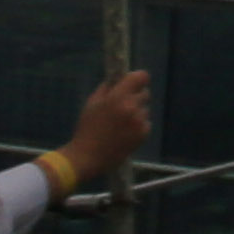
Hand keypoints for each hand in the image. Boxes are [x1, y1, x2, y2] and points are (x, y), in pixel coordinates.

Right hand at [61, 69, 156, 187]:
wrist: (88, 156)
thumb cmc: (87, 128)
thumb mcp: (92, 103)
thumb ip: (107, 87)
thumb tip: (118, 78)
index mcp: (118, 97)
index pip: (141, 77)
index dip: (138, 78)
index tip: (133, 82)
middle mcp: (132, 107)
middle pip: (145, 93)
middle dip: (135, 96)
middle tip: (123, 105)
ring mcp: (139, 121)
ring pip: (145, 109)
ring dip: (137, 112)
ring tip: (121, 123)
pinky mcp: (144, 134)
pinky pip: (146, 123)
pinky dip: (139, 125)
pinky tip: (125, 133)